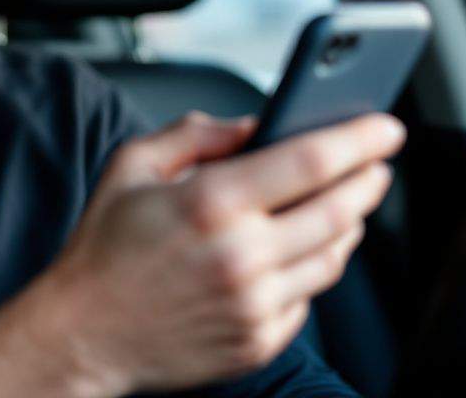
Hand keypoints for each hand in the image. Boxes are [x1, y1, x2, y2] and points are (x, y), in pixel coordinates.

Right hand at [43, 111, 405, 395]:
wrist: (80, 334)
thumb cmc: (103, 247)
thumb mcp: (132, 165)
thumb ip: (197, 134)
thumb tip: (257, 123)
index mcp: (210, 203)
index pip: (312, 161)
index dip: (359, 139)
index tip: (385, 127)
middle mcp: (240, 256)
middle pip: (340, 210)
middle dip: (369, 180)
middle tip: (376, 164)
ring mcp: (253, 305)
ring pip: (334, 258)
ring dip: (348, 225)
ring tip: (340, 204)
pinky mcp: (258, 342)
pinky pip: (308, 298)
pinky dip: (310, 270)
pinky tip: (293, 253)